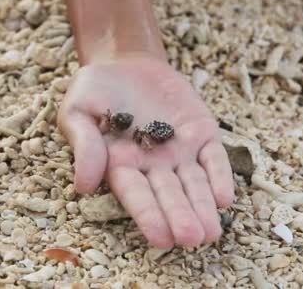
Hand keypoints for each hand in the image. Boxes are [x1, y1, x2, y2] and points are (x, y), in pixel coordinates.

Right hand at [57, 55, 234, 248]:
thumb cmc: (96, 90)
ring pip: (194, 183)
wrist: (126, 62)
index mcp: (120, 165)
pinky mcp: (201, 134)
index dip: (148, 216)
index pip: (136, 195)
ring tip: (212, 232)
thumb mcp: (78, 110)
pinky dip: (220, 176)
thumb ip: (83, 144)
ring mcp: (180, 151)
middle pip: (169, 194)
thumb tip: (83, 185)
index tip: (160, 239)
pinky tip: (225, 198)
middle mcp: (153, 165)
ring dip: (203, 206)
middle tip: (193, 239)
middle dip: (181, 217)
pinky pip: (214, 158)